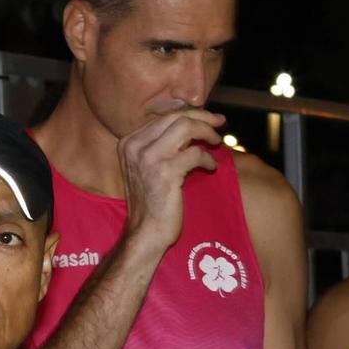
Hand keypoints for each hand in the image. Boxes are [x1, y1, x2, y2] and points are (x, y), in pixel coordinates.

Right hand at [117, 108, 223, 255]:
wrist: (145, 233)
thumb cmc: (150, 203)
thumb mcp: (146, 168)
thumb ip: (159, 146)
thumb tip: (189, 125)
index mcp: (129, 142)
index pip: (164, 117)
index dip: (190, 114)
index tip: (208, 119)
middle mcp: (135, 145)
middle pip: (176, 117)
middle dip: (203, 117)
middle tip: (219, 124)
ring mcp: (149, 157)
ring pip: (186, 127)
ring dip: (207, 132)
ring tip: (217, 142)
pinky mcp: (165, 171)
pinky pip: (195, 153)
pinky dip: (208, 158)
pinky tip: (211, 167)